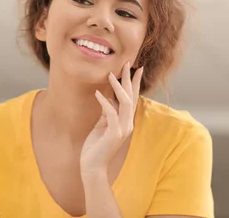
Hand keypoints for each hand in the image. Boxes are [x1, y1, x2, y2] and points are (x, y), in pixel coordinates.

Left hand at [80, 62, 142, 176]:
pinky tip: (98, 93)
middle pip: (131, 97)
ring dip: (117, 87)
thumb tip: (107, 96)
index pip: (132, 98)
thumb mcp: (102, 124)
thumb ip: (107, 111)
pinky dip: (105, 102)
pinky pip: (111, 113)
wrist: (92, 166)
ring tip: (110, 74)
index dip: (135, 83)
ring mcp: (122, 129)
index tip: (136, 68)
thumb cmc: (96, 145)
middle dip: (129, 79)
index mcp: (126, 121)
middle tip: (127, 64)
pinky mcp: (114, 134)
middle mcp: (127, 123)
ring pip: (124, 103)